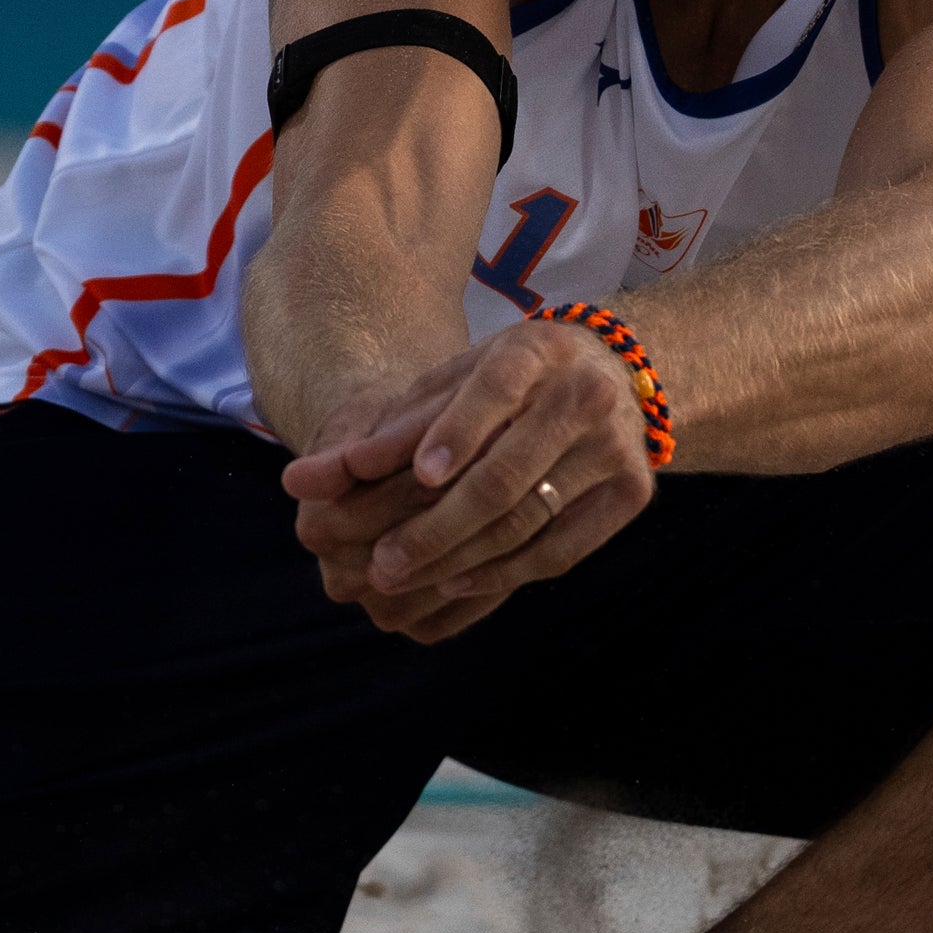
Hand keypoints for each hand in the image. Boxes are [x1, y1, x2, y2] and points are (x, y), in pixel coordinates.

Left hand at [283, 319, 661, 641]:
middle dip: (436, 527)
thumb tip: (301, 480)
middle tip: (380, 565)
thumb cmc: (507, 381)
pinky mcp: (631, 494)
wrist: (613, 375)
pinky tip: (457, 580)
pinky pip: (562, 549)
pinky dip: (505, 572)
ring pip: (528, 521)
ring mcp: (615, 448)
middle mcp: (584, 396)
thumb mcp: (451, 383)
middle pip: (504, 477)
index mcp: (536, 352)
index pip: (494, 390)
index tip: (419, 475)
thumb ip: (384, 429)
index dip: (457, 433)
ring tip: (402, 580)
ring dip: (459, 558)